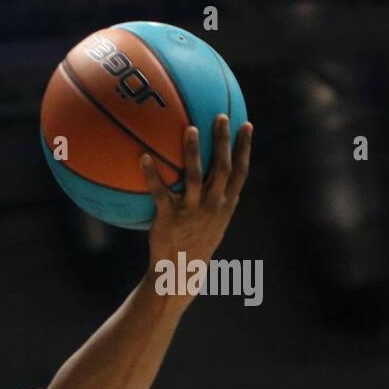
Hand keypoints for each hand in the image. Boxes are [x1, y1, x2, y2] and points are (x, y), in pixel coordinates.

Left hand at [140, 114, 251, 269]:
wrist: (178, 273)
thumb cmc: (194, 245)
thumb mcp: (213, 224)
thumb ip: (217, 202)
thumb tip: (218, 184)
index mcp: (226, 205)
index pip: (241, 171)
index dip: (245, 148)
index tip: (246, 124)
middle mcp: (213, 205)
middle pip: (223, 167)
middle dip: (223, 140)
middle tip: (220, 116)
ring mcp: (192, 211)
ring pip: (196, 176)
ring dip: (193, 151)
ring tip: (189, 128)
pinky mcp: (170, 218)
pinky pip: (160, 192)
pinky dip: (152, 174)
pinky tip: (142, 157)